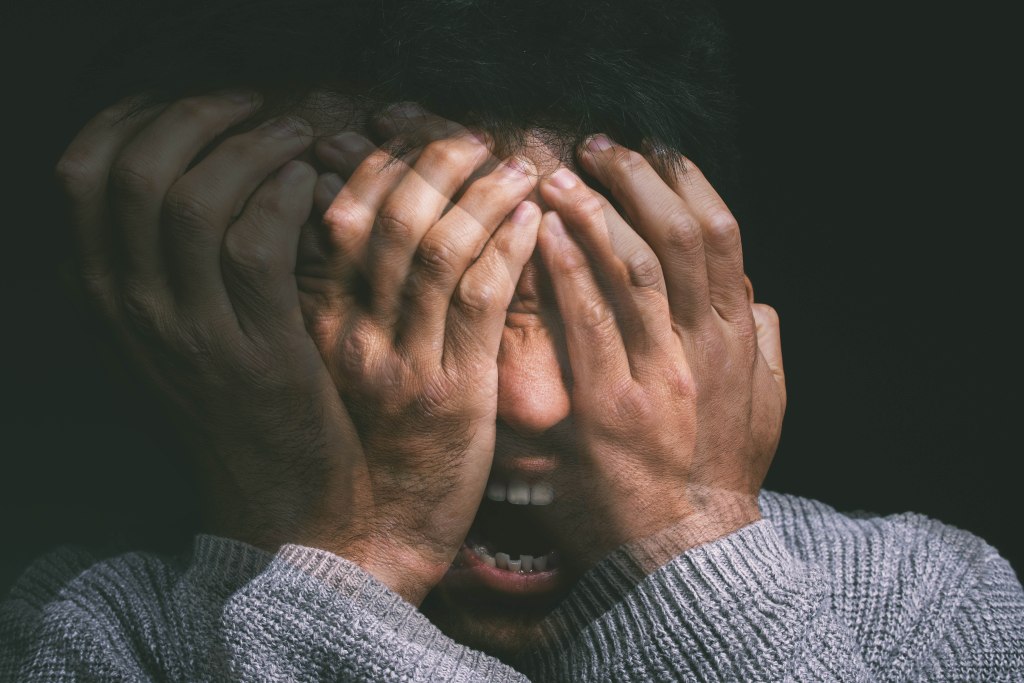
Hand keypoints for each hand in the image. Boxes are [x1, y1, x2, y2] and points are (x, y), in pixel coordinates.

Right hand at [55, 94, 372, 556]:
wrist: (279, 500)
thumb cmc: (244, 400)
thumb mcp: (179, 328)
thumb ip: (165, 258)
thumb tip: (196, 159)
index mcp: (103, 291)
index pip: (84, 169)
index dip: (139, 115)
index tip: (201, 104)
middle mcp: (129, 307)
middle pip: (133, 170)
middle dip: (200, 116)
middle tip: (258, 107)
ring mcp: (186, 333)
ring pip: (192, 200)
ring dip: (253, 147)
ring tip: (299, 136)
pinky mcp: (253, 353)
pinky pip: (255, 245)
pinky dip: (285, 196)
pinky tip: (312, 184)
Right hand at [296, 117, 541, 602]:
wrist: (367, 546)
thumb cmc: (358, 457)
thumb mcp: (334, 376)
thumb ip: (346, 307)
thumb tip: (358, 229)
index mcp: (318, 326)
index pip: (342, 220)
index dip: (381, 169)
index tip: (414, 139)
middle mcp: (353, 335)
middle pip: (390, 221)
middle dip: (433, 165)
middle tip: (469, 136)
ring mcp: (402, 362)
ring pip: (438, 249)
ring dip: (482, 196)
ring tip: (517, 164)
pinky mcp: (454, 392)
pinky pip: (483, 299)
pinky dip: (509, 248)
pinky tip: (534, 218)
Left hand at [534, 136, 785, 567]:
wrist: (685, 548)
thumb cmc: (719, 474)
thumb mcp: (765, 409)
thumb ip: (765, 348)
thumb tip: (761, 298)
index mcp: (734, 340)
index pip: (720, 239)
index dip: (688, 184)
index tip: (657, 153)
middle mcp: (701, 348)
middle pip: (678, 238)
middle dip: (638, 181)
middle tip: (599, 147)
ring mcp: (656, 374)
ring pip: (633, 268)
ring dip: (595, 211)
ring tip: (560, 175)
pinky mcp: (607, 405)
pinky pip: (588, 320)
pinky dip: (567, 268)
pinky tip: (543, 232)